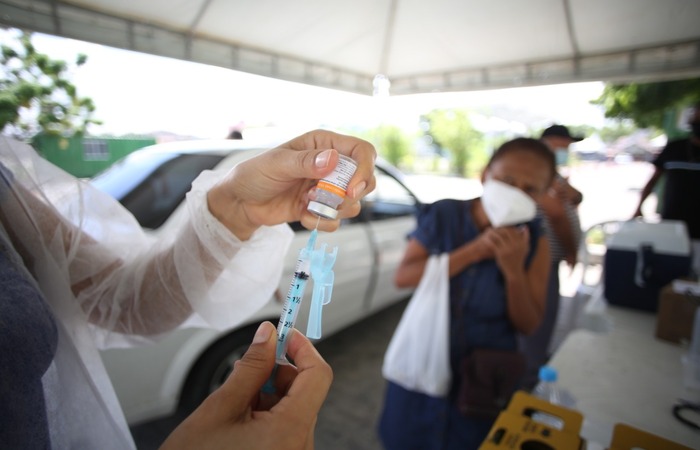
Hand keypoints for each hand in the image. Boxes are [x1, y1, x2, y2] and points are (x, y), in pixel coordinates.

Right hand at [160, 321, 332, 449]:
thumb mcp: (220, 408)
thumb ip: (251, 368)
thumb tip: (268, 335)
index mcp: (289, 433)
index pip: (318, 376)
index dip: (303, 349)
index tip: (285, 335)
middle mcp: (300, 448)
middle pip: (306, 392)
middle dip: (279, 373)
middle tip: (248, 367)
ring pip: (295, 409)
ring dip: (271, 395)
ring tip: (237, 402)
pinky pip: (288, 427)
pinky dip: (269, 414)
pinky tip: (241, 418)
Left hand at [207, 130, 376, 238]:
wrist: (241, 202)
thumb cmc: (255, 174)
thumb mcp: (278, 164)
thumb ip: (306, 161)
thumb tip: (333, 159)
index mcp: (323, 144)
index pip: (361, 151)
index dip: (364, 169)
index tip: (352, 189)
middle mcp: (331, 165)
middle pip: (365, 179)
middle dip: (353, 194)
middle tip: (334, 201)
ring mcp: (327, 188)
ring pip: (354, 203)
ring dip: (335, 210)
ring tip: (309, 205)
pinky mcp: (321, 208)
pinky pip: (336, 220)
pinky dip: (321, 222)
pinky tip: (302, 215)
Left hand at [481, 226, 529, 275]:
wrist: (514, 271)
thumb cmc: (518, 259)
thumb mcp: (525, 248)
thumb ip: (525, 237)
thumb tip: (524, 227)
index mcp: (522, 242)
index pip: (513, 230)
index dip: (506, 227)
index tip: (500, 227)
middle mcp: (516, 245)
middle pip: (505, 231)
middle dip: (498, 228)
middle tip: (493, 228)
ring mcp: (508, 249)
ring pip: (498, 236)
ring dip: (491, 233)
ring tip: (486, 231)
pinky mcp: (501, 253)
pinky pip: (493, 244)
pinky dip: (488, 241)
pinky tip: (484, 239)